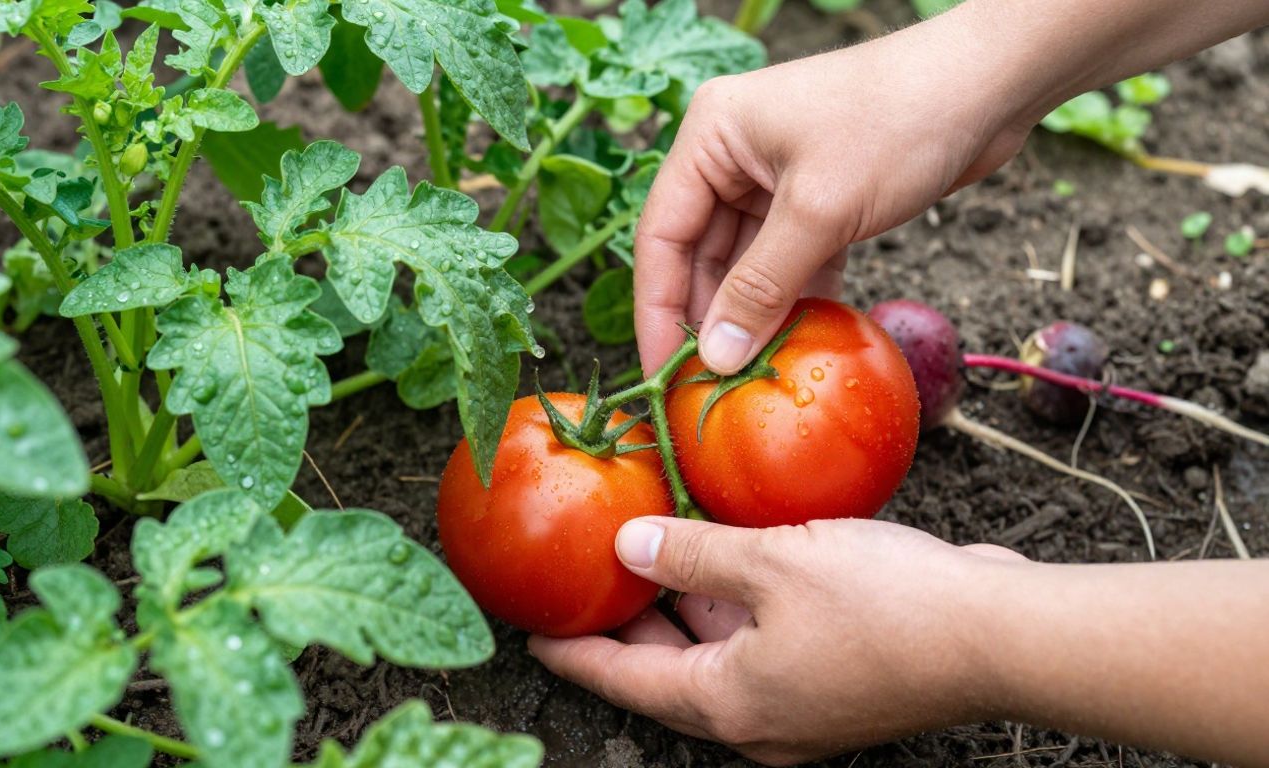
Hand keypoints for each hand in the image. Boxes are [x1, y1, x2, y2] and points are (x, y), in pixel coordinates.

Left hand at [529, 517, 1026, 765]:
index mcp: (727, 704)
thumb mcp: (771, 562)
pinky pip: (757, 646)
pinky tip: (723, 555)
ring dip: (680, 609)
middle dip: (626, 625)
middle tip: (585, 580)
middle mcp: (756, 719)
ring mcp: (797, 705)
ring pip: (713, 655)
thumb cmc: (887, 605)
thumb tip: (628, 549)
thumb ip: (691, 555)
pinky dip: (731, 606)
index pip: (623, 681)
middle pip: (665, 672)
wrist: (1001, 638)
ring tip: (644, 554)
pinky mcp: (832, 682)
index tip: (532, 631)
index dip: (573, 652)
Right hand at [632, 9, 1033, 375]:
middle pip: (700, 254)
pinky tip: (800, 344)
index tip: (661, 375)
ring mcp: (776, 176)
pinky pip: (790, 261)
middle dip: (710, 319)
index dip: (658, 309)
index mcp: (711, 136)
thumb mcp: (819, 211)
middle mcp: (733, 155)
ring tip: (753, 376)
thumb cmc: (898, 122)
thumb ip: (761, 287)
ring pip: (747, 263)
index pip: (661, 235)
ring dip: (754, 316)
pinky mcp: (819, 198)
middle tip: (710, 387)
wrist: (990, 85)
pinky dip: (795, 299)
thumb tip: (716, 357)